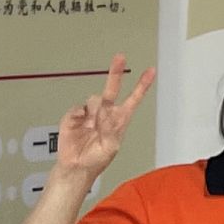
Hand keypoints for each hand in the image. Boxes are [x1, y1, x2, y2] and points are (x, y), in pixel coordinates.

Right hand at [53, 57, 153, 184]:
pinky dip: (78, 116)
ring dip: (94, 111)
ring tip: (91, 127)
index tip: (151, 71)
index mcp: (119, 119)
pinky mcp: (72, 117)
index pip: (133, 99)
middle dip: (115, 73)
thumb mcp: (110, 147)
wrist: (76, 166)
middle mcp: (105, 113)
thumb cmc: (97, 158)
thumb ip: (111, 131)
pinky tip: (79, 125)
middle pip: (112, 89)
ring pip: (94, 99)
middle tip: (120, 57)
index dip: (142, 85)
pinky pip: (76, 108)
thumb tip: (107, 117)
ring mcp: (89, 113)